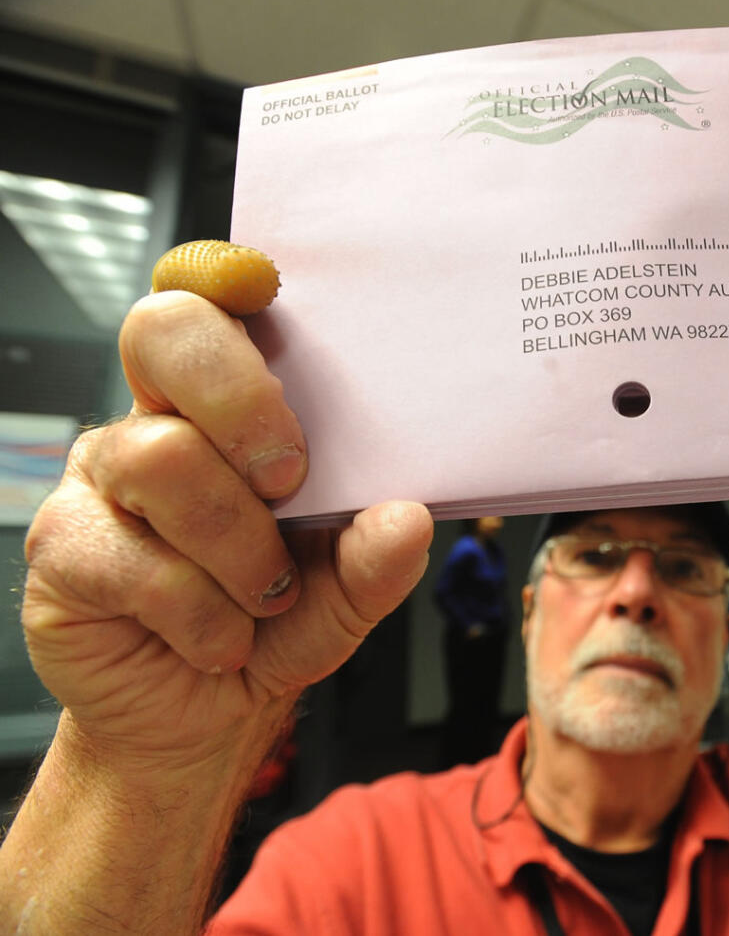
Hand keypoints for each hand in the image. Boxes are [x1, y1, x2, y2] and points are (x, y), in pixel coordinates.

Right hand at [21, 279, 432, 774]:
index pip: (206, 302)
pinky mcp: (64, 549)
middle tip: (291, 479)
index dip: (221, 274)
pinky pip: (134, 561)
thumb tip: (408, 517)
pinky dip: (200, 614)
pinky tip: (218, 638)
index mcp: (226, 407)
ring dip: (239, 546)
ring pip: (163, 459)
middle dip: (244, 400)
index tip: (264, 288)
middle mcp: (156, 421)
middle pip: (164, 332)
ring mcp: (100, 480)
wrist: (207, 710)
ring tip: (264, 597)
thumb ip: (376, 555)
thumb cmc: (274, 623)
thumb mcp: (346, 591)